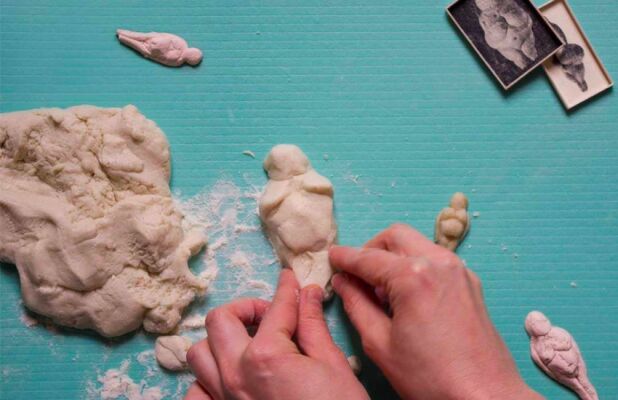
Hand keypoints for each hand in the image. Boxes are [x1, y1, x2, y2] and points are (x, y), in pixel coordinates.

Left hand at [185, 269, 368, 399]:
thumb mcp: (333, 365)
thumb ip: (313, 325)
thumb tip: (307, 294)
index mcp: (265, 356)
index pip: (276, 308)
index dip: (286, 288)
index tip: (290, 279)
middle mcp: (235, 375)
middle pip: (220, 321)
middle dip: (246, 309)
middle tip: (271, 316)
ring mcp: (224, 398)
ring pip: (199, 354)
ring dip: (221, 341)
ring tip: (249, 344)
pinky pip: (196, 392)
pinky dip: (207, 380)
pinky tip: (231, 377)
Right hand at [330, 224, 542, 399]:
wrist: (484, 396)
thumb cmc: (431, 377)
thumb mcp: (380, 344)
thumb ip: (356, 305)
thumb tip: (343, 281)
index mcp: (413, 277)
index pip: (367, 257)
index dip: (344, 257)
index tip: (331, 257)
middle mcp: (439, 263)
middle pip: (395, 236)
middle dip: (371, 248)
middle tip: (356, 273)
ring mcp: (459, 271)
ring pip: (417, 244)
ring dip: (394, 257)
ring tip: (381, 291)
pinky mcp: (470, 283)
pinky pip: (435, 260)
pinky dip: (415, 266)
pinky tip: (407, 297)